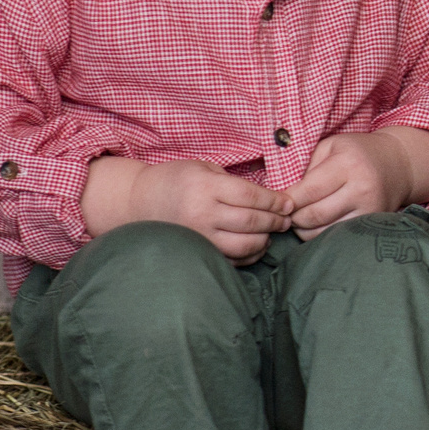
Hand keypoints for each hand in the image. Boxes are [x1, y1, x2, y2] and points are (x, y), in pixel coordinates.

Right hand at [82, 157, 292, 261]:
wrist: (139, 202)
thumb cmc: (177, 181)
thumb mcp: (203, 169)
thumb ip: (234, 183)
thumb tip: (272, 198)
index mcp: (205, 187)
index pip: (252, 196)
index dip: (275, 202)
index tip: (289, 204)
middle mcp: (202, 213)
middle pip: (252, 222)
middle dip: (276, 221)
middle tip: (287, 220)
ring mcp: (198, 236)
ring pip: (245, 245)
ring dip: (265, 240)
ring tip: (272, 232)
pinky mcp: (196, 252)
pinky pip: (232, 260)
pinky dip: (250, 255)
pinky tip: (255, 245)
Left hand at [282, 128, 428, 233]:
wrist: (399, 164)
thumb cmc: (357, 152)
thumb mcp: (331, 147)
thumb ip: (306, 167)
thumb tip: (282, 196)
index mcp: (348, 164)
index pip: (308, 191)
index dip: (287, 201)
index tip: (277, 203)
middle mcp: (362, 188)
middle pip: (314, 215)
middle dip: (293, 218)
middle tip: (285, 213)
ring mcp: (370, 209)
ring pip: (324, 231)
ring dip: (304, 229)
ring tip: (299, 219)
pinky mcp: (372, 222)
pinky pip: (337, 236)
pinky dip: (320, 234)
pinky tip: (316, 224)